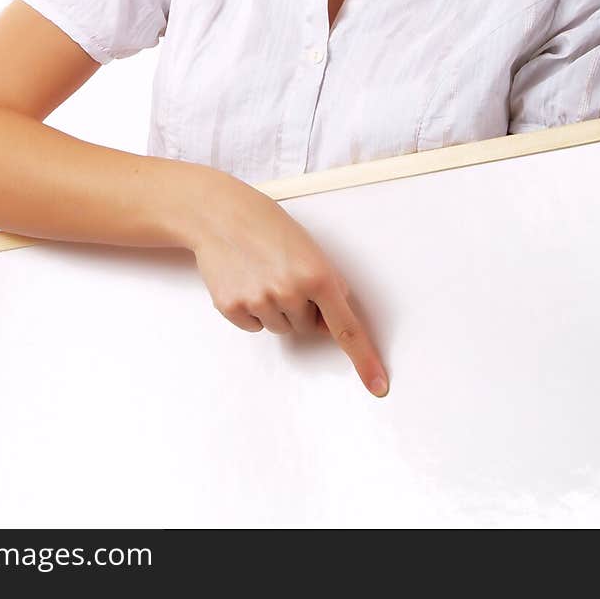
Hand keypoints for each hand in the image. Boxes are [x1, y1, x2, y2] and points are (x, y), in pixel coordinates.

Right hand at [189, 171, 388, 396]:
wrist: (221, 215)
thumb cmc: (269, 227)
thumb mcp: (310, 249)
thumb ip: (328, 284)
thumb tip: (334, 320)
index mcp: (317, 275)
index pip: (346, 328)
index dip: (364, 358)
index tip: (378, 385)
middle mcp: (290, 292)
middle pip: (307, 327)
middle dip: (301, 307)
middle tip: (283, 273)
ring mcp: (259, 301)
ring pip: (280, 328)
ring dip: (276, 308)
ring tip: (262, 273)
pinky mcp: (232, 307)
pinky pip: (253, 326)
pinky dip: (251, 309)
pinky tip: (244, 280)